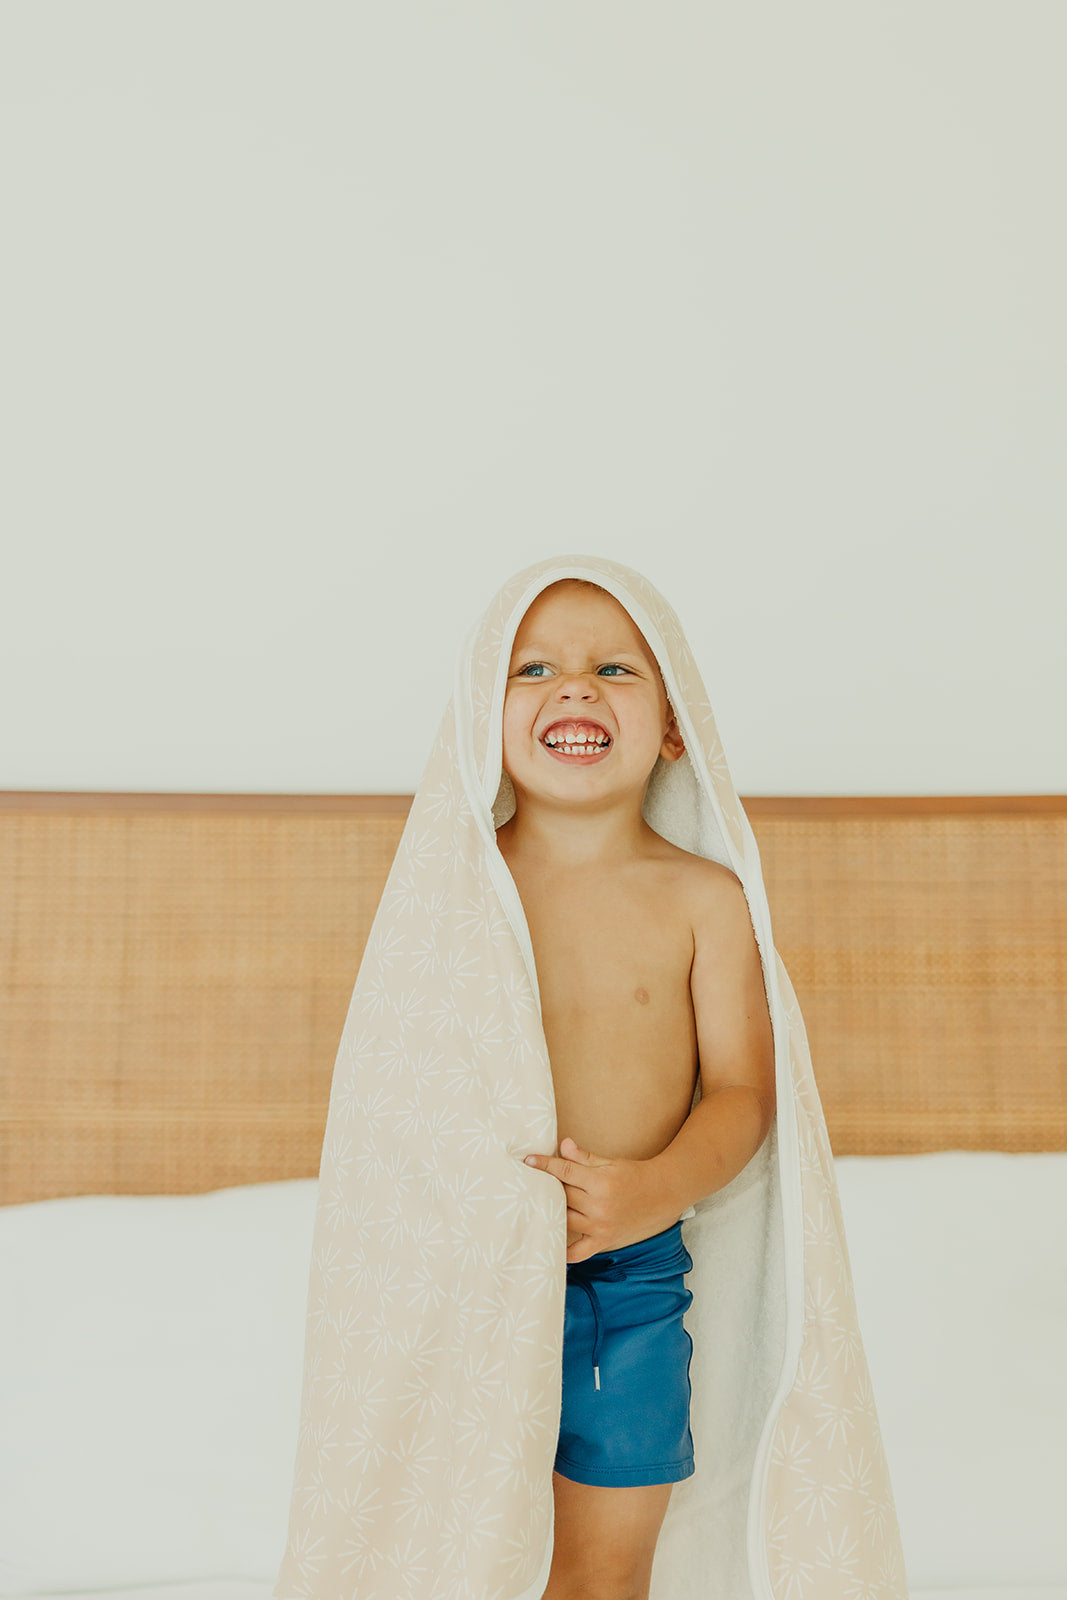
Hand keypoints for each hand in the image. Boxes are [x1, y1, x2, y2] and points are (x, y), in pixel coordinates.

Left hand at [522, 1136, 681, 1262]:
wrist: (660, 1193)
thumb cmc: (633, 1174)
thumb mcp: (609, 1162)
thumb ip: (584, 1157)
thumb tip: (563, 1145)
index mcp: (601, 1183)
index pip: (565, 1171)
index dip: (545, 1164)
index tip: (528, 1160)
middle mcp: (599, 1206)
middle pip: (563, 1195)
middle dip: (548, 1185)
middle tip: (532, 1180)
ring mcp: (601, 1227)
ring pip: (566, 1219)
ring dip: (552, 1211)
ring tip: (538, 1203)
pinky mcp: (604, 1240)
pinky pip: (580, 1252)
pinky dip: (566, 1253)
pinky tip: (553, 1244)